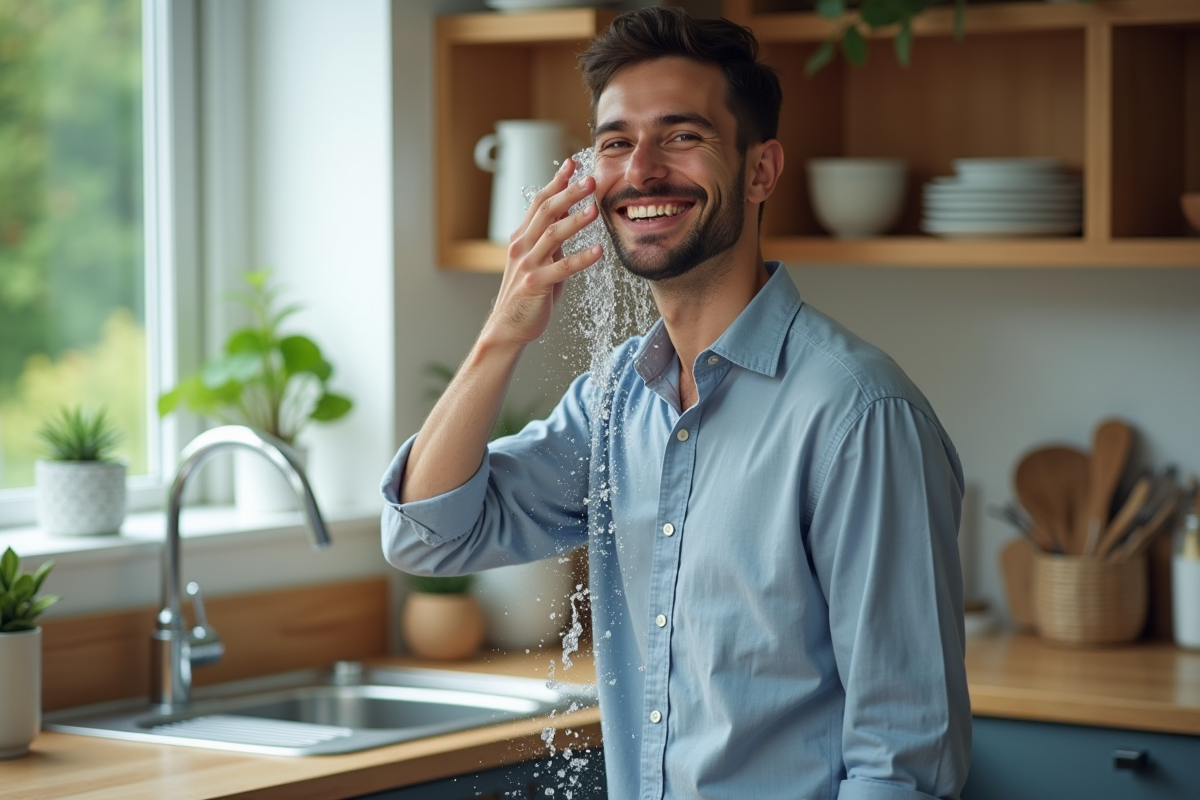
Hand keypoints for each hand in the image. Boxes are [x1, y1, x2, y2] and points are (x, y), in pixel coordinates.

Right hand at [481, 158, 603, 348]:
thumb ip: (552, 241)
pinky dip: (581, 258)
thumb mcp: (540, 260)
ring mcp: (527, 264)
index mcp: (522, 237)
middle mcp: (521, 246)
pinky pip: (561, 268)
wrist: (508, 326)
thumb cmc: (528, 294)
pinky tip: (599, 252)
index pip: (539, 202)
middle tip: (590, 180)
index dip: (557, 182)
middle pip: (546, 211)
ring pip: (552, 235)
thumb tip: (568, 216)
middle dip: (569, 193)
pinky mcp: (535, 284)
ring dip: (575, 220)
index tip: (573, 164)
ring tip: (595, 209)